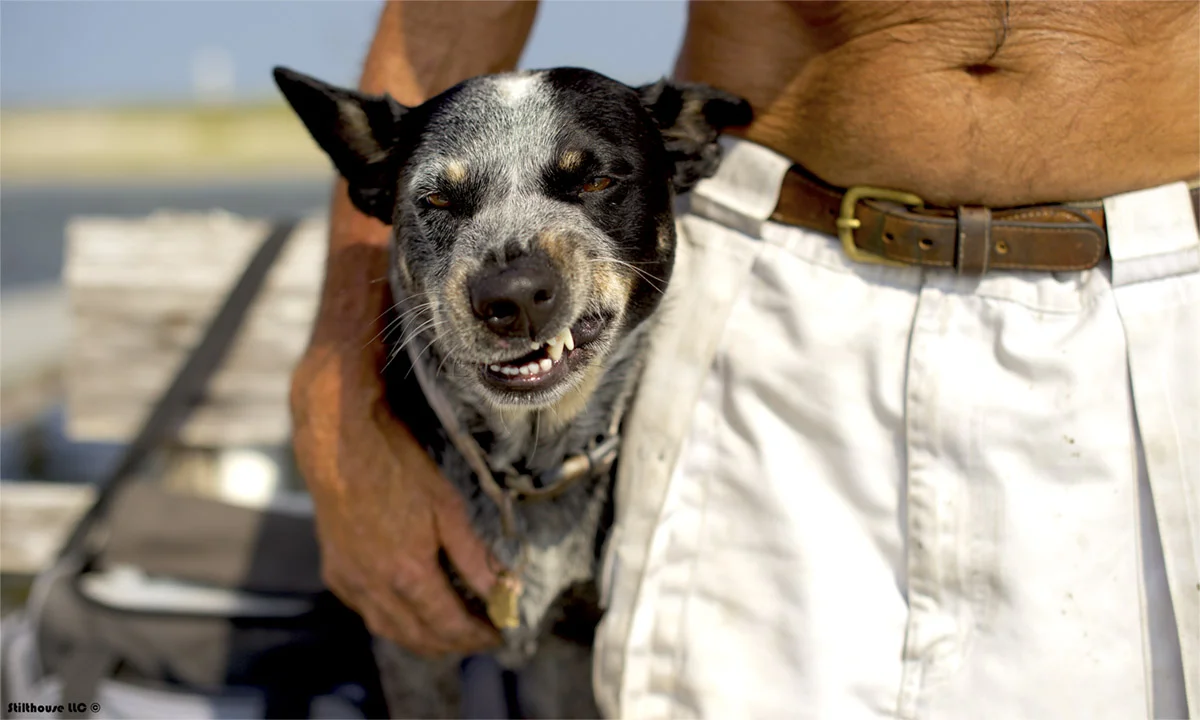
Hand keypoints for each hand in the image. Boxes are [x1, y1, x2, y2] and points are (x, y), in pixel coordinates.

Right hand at [291, 345, 501, 654]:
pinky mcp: (335, 571)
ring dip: (421, 639)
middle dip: (453, 643)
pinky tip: (407, 610)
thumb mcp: (447, 507)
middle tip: (480, 636)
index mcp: (408, 573)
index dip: (477, 635)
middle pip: (419, 637)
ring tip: (449, 634)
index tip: (498, 634)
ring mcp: (350, 581)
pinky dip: (391, 620)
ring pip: (388, 630)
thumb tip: (502, 590)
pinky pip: (366, 611)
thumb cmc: (397, 467)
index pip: (449, 625)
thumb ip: (473, 556)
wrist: (340, 444)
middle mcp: (375, 587)